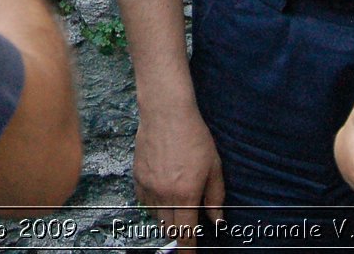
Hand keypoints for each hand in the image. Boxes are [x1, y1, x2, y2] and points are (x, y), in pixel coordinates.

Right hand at [134, 104, 223, 248]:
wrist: (165, 113)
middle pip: (168, 228)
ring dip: (166, 218)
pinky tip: (162, 191)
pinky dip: (154, 204)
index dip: (186, 251)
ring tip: (176, 201)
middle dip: (178, 232)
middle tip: (187, 224)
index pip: (185, 234)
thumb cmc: (194, 136)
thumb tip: (216, 221)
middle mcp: (164, 195)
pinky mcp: (137, 177)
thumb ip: (215, 197)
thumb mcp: (214, 167)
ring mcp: (148, 187)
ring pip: (155, 217)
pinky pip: (144, 202)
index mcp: (185, 195)